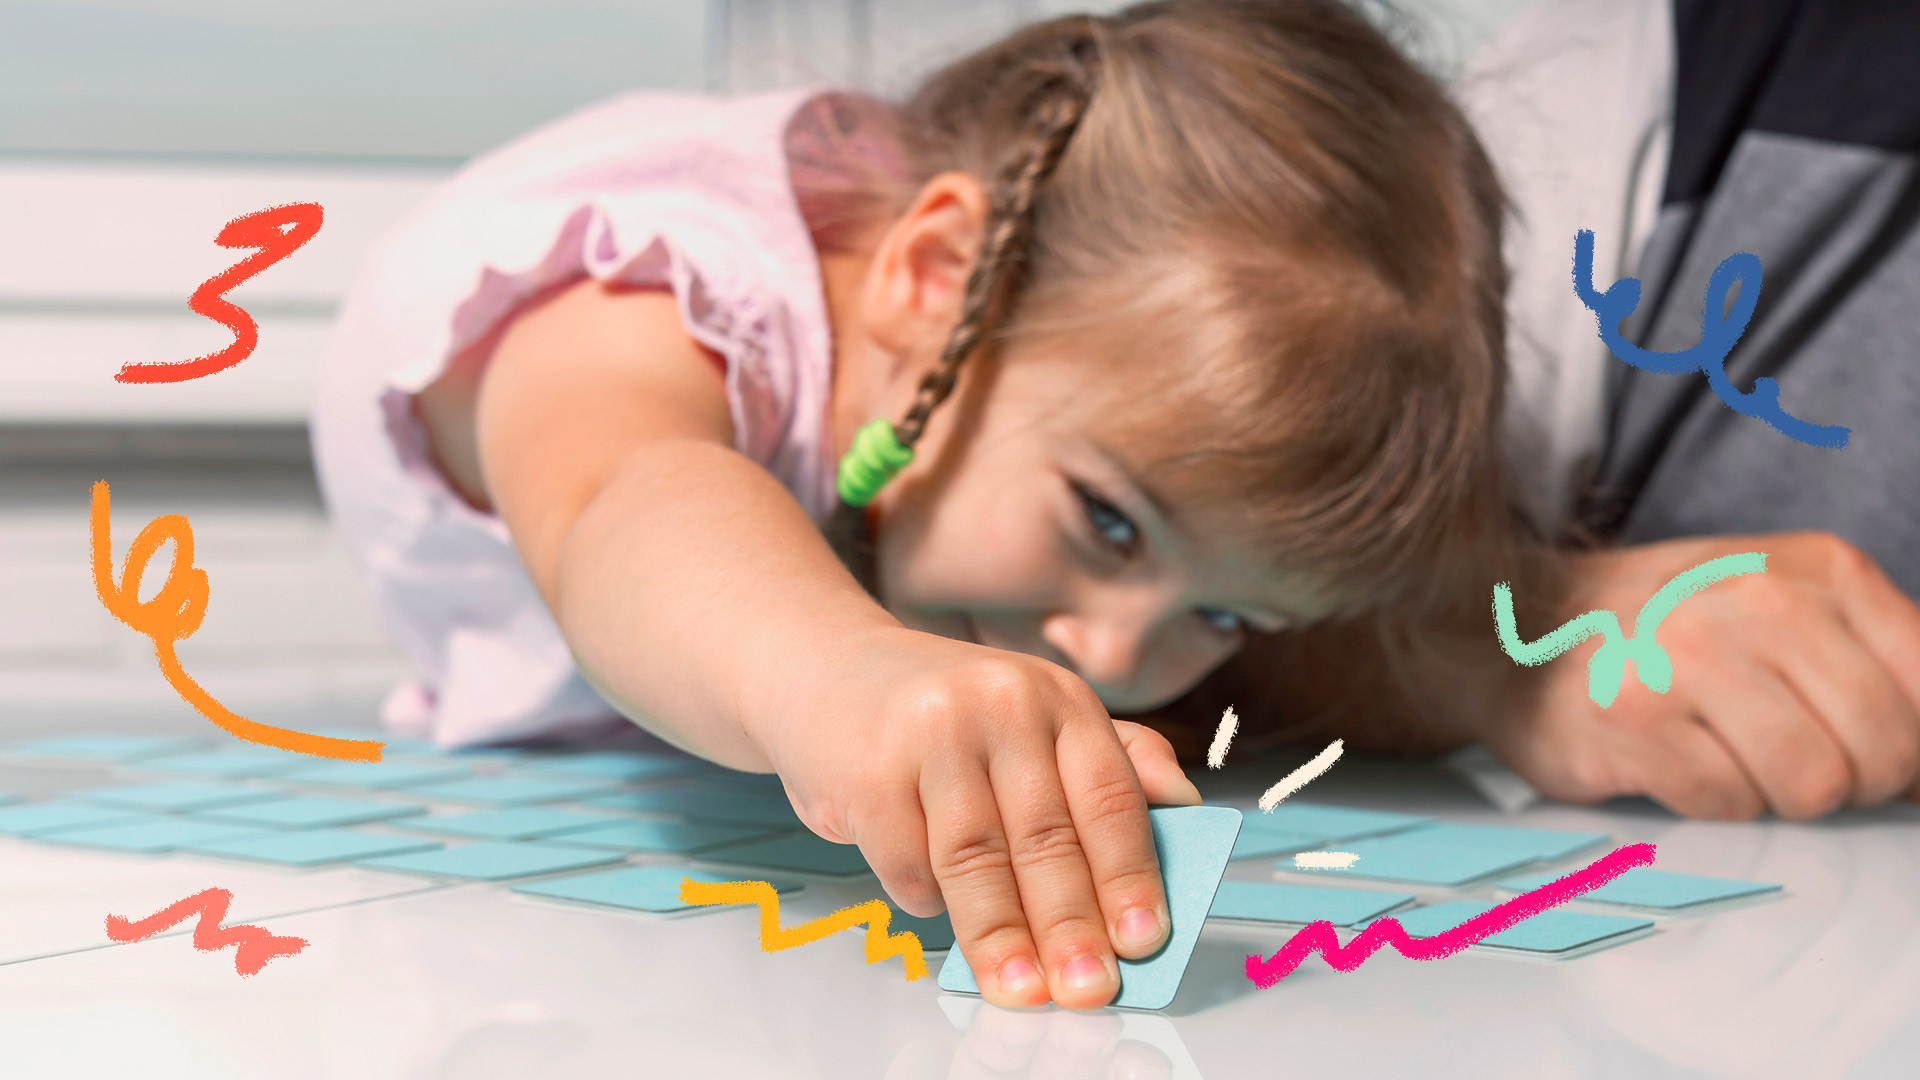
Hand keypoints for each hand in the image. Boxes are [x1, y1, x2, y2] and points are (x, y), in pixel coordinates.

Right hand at [745, 626, 1201, 1008]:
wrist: (822, 669)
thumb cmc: (943, 713)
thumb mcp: (1036, 716)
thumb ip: (1114, 760)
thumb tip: (1184, 811)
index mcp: (1058, 699)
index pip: (1108, 798)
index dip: (1130, 875)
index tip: (1144, 940)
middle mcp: (1000, 704)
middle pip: (1046, 836)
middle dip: (1072, 925)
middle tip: (1090, 988)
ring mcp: (930, 733)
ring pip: (977, 859)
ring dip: (1004, 938)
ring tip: (1024, 991)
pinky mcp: (868, 770)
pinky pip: (910, 863)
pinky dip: (929, 902)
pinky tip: (941, 914)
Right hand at [1480, 532, 1919, 818]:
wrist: (1512, 624)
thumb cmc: (1660, 630)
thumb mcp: (1782, 603)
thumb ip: (1871, 657)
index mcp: (1815, 568)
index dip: (1911, 747)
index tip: (1865, 753)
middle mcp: (1757, 599)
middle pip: (1883, 750)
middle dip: (1848, 781)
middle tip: (1788, 761)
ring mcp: (1688, 656)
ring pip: (1813, 786)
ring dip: (1777, 796)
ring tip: (1727, 757)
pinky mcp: (1631, 719)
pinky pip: (1728, 803)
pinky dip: (1708, 802)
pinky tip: (1671, 760)